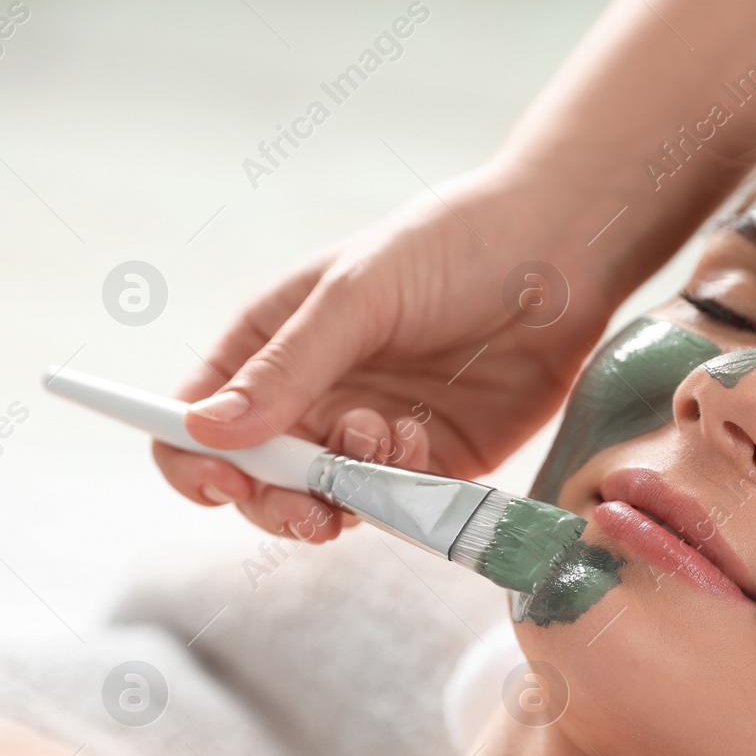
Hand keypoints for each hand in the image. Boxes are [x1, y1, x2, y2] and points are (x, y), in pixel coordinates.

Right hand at [155, 162, 620, 540]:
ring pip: (327, 503)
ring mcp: (373, 433)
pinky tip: (419, 440)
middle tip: (312, 508)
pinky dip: (399, 490)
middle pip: (260, 481)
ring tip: (382, 439)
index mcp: (271, 343)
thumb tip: (206, 432)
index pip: (196, 418)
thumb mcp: (358, 294)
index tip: (225, 483)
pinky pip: (397, 504)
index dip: (194, 461)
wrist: (561, 255)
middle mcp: (315, 395)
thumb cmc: (451, 247)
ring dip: (344, 493)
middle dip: (277, 503)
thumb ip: (288, 368)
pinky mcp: (437, 462)